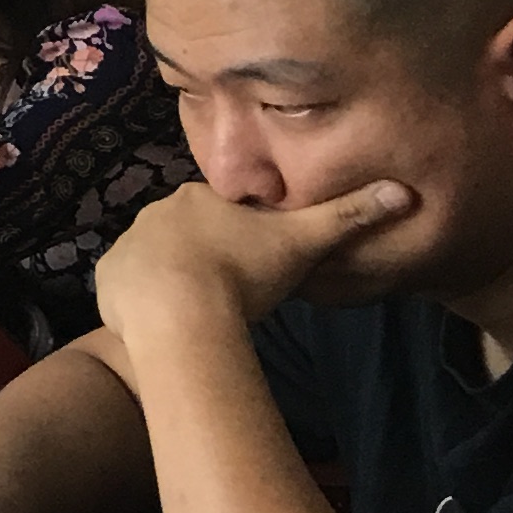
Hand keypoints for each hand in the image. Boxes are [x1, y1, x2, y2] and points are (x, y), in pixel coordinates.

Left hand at [94, 169, 415, 340]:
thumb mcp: (303, 242)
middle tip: (230, 290)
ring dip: (174, 279)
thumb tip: (405, 192)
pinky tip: (166, 321)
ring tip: (200, 310)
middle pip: (186, 234)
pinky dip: (144, 301)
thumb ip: (348, 216)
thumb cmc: (243, 273)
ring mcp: (126, 244)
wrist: (180, 313)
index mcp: (197, 198)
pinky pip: (128, 286)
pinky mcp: (106, 278)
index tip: (253, 262)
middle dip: (206, 256)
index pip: (223, 212)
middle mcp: (155, 212)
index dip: (241, 236)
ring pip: (156, 259)